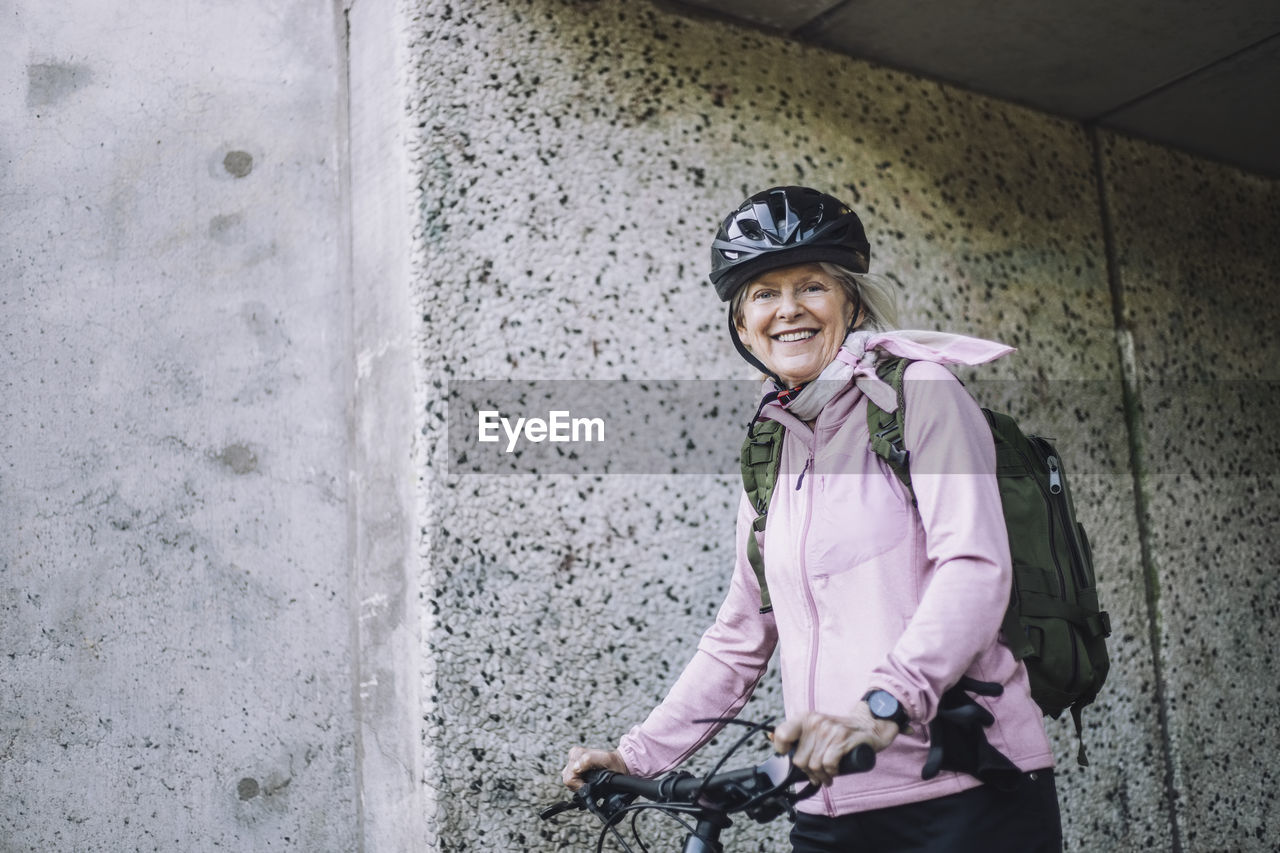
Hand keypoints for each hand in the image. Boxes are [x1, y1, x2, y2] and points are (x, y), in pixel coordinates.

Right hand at [561, 746, 627, 790]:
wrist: (618, 765)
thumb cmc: (613, 763)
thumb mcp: (606, 759)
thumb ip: (589, 760)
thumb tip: (575, 768)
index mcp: (577, 753)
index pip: (569, 776)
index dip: (579, 785)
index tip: (590, 784)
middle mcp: (573, 757)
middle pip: (568, 779)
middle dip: (579, 784)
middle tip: (591, 782)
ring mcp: (572, 763)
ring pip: (569, 781)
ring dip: (579, 783)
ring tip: (591, 780)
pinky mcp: (574, 769)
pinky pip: (571, 781)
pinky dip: (579, 783)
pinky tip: (588, 780)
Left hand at [772, 704, 899, 787]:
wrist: (868, 724)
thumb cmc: (839, 731)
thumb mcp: (815, 728)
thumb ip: (795, 734)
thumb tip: (770, 737)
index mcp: (805, 718)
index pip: (782, 734)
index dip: (782, 751)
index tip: (790, 757)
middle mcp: (815, 721)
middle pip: (799, 759)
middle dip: (808, 771)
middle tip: (816, 774)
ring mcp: (829, 729)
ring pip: (814, 765)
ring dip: (821, 776)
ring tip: (827, 776)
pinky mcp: (843, 738)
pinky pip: (828, 764)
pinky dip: (831, 772)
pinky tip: (835, 771)